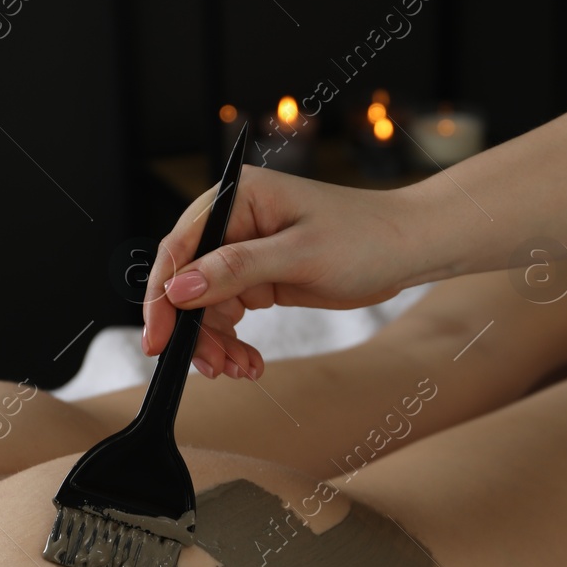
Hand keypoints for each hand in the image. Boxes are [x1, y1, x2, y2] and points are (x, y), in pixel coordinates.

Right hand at [140, 167, 435, 377]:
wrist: (408, 248)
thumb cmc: (364, 238)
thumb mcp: (299, 255)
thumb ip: (236, 270)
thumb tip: (180, 289)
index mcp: (237, 197)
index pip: (180, 248)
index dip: (162, 297)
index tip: (157, 341)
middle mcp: (233, 221)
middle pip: (188, 283)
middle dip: (197, 330)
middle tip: (214, 367)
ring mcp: (244, 250)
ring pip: (206, 306)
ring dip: (217, 343)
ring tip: (241, 369)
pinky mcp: (259, 276)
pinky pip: (229, 313)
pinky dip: (234, 342)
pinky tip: (249, 362)